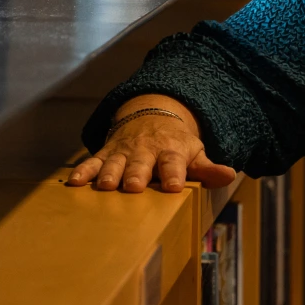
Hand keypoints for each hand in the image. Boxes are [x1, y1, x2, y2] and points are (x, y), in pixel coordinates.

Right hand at [65, 115, 236, 192]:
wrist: (151, 117)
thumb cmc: (175, 145)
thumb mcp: (194, 153)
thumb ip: (208, 168)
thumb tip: (230, 175)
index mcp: (170, 151)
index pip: (174, 163)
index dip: (174, 173)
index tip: (173, 186)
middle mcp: (145, 150)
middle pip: (141, 163)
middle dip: (137, 173)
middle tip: (133, 186)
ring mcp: (124, 151)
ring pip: (115, 162)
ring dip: (109, 173)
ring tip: (104, 186)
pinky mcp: (106, 153)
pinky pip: (93, 161)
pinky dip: (83, 170)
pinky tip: (75, 181)